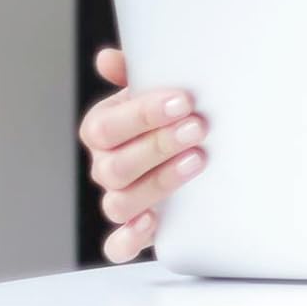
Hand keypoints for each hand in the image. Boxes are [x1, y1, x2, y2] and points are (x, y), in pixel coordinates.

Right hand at [77, 47, 208, 262]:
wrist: (202, 147)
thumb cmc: (176, 113)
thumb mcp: (163, 87)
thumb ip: (140, 71)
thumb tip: (108, 59)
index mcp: (105, 130)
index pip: (104, 126)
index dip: (141, 114)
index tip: (183, 100)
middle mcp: (107, 166)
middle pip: (114, 165)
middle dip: (159, 145)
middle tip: (198, 127)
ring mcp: (120, 199)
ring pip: (119, 202)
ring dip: (158, 182)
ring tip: (198, 160)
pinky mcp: (135, 232)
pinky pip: (118, 245)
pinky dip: (129, 238)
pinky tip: (152, 221)